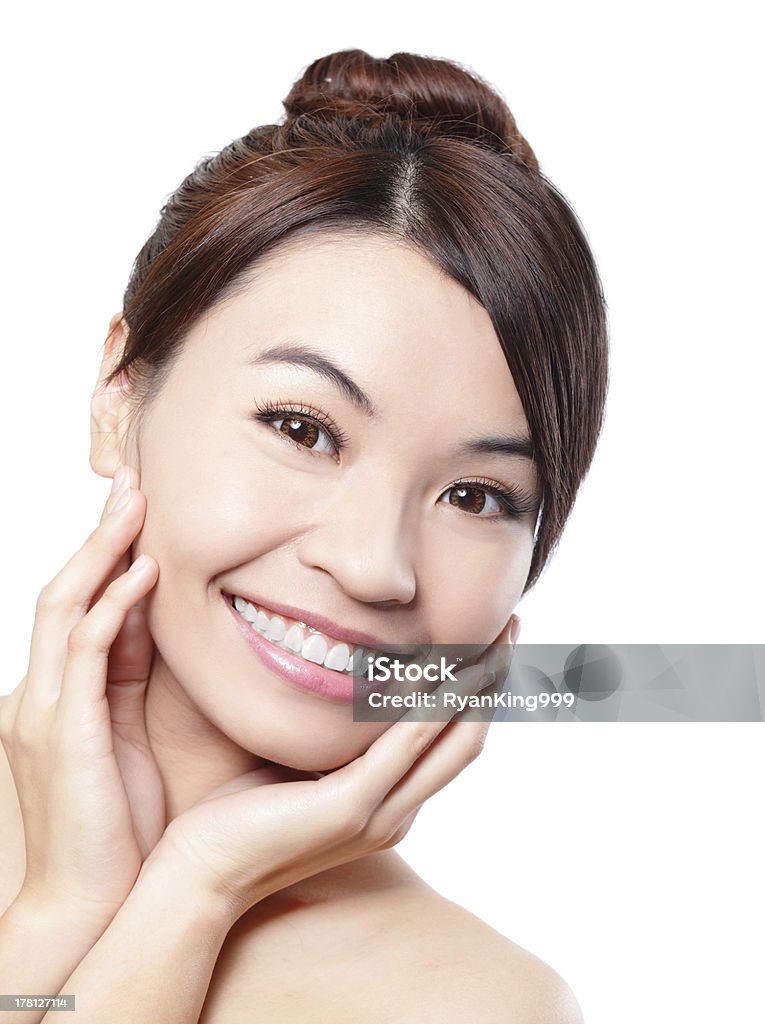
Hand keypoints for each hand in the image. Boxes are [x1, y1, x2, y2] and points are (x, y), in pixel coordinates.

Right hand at [0, 465, 164, 932]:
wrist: (90, 898)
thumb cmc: (115, 822)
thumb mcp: (125, 735)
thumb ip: (130, 678)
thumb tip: (157, 626)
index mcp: (62, 691)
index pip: (80, 604)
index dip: (107, 553)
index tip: (141, 508)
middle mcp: (44, 690)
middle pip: (65, 589)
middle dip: (98, 534)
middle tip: (133, 480)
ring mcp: (46, 707)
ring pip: (64, 605)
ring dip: (101, 551)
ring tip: (136, 503)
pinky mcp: (63, 729)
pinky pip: (83, 650)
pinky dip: (110, 605)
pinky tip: (142, 574)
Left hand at [150, 634, 514, 921]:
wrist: (200, 875)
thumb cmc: (239, 817)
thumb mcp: (299, 769)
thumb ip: (333, 739)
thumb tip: (339, 686)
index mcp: (389, 804)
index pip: (450, 742)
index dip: (479, 693)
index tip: (491, 643)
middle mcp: (397, 813)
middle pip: (467, 738)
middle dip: (494, 681)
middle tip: (511, 627)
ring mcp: (378, 814)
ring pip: (449, 739)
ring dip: (476, 684)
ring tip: (493, 637)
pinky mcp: (349, 809)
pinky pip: (403, 745)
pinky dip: (429, 704)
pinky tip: (442, 665)